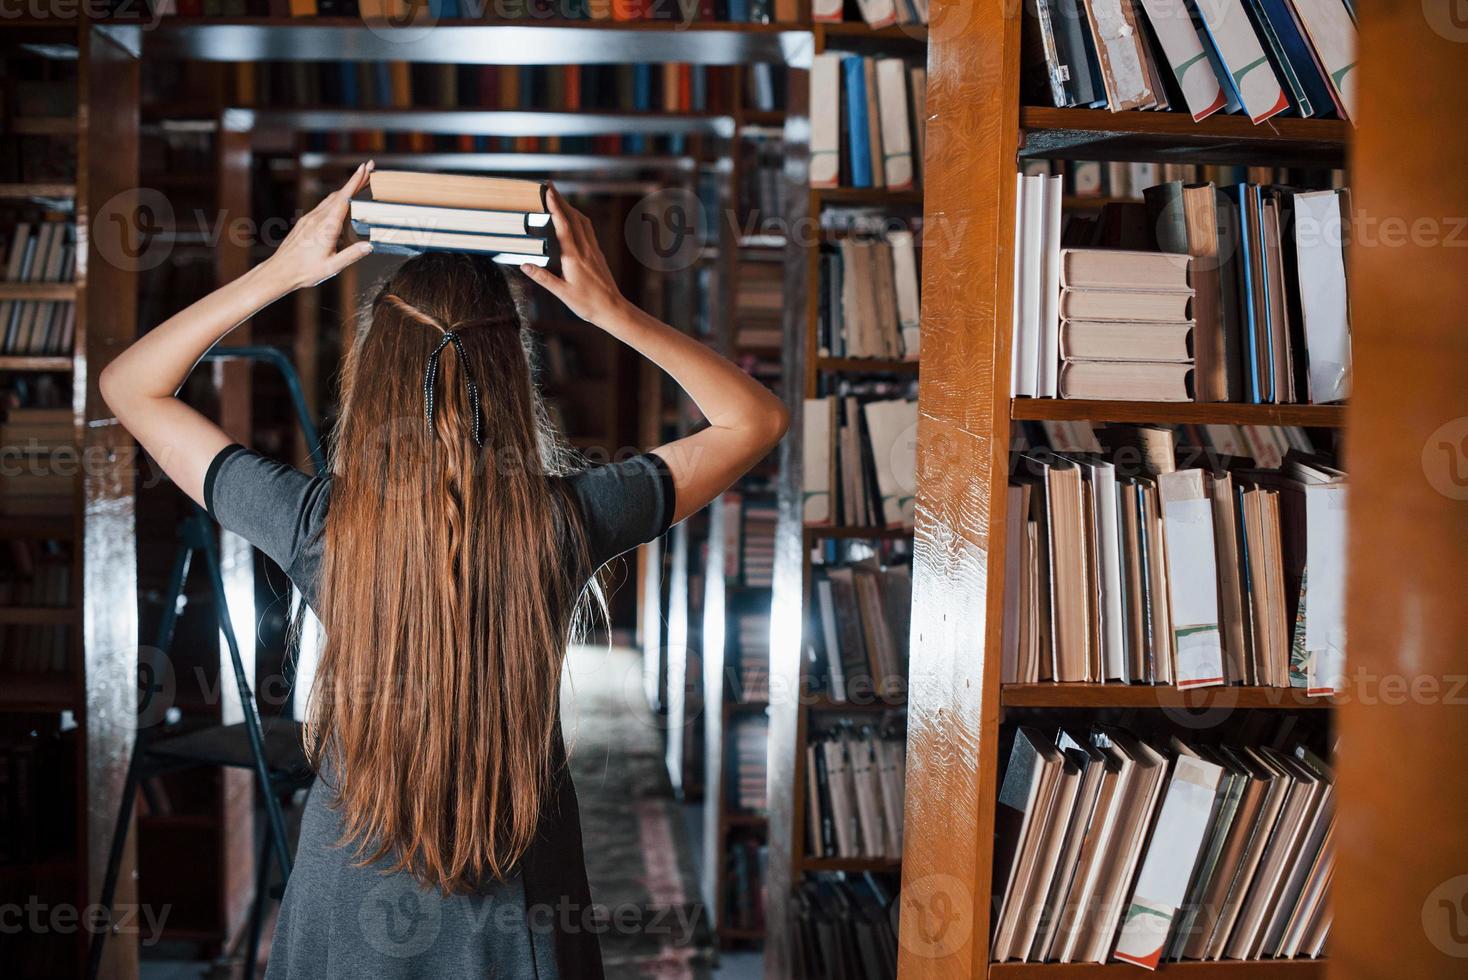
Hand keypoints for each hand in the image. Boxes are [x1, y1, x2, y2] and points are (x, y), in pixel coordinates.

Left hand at [264, 161, 374, 290]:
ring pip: (331, 199)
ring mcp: (310, 219)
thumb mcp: (332, 267)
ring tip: (360, 185)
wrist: (279, 271)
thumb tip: (369, 246)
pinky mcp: (305, 222)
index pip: (344, 199)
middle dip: (355, 180)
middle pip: (340, 194)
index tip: (365, 168)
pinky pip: (324, 206)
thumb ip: (352, 255)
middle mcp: (317, 218)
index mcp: (326, 227)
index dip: (355, 182)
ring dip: (347, 190)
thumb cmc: (304, 271)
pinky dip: (337, 200)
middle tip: (369, 170)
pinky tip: (343, 204)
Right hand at [520, 185, 624, 323]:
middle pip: (573, 217)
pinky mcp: (598, 254)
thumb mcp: (561, 293)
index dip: (555, 207)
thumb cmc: (588, 304)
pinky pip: (588, 230)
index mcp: (574, 257)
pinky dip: (578, 219)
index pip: (563, 225)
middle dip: (561, 200)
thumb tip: (524, 265)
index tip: (548, 192)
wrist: (613, 309)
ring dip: (570, 207)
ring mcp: (593, 250)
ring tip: (559, 198)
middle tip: (549, 186)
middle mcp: (585, 249)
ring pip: (583, 221)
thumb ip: (542, 277)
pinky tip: (575, 219)